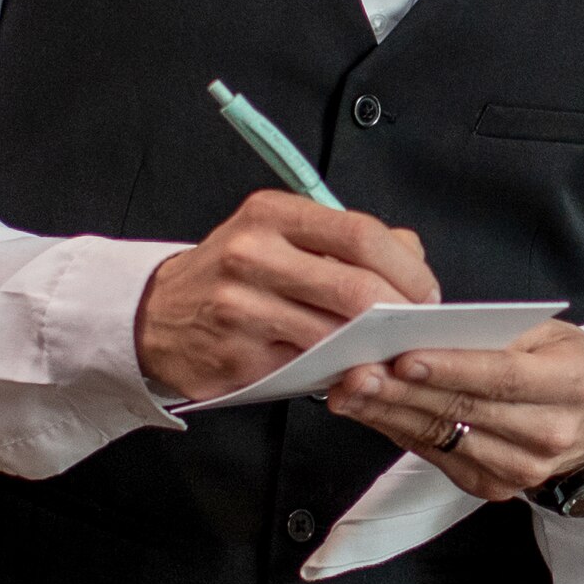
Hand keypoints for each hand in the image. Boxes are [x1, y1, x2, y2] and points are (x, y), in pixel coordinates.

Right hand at [135, 193, 437, 404]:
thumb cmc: (234, 275)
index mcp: (273, 213)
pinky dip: (337, 370)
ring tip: (383, 348)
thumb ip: (346, 241)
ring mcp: (241, 306)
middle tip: (414, 328)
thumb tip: (412, 255)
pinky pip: (308, 368)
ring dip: (371, 348)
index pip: (361, 234)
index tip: (426, 292)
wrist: (158, 315)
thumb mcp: (281, 236)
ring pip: (336, 334)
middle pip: (356, 287)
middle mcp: (253, 253)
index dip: (407, 269)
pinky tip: (343, 366)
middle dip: (399, 314)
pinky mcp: (237, 355)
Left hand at [330, 318, 583, 503]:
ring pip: (444, 439)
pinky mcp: (496, 488)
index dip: (451, 368)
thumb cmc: (567, 366)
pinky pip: (437, 458)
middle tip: (356, 372)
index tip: (403, 356)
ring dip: (390, 415)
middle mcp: (551, 432)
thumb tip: (426, 329)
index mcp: (572, 383)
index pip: (502, 376)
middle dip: (403, 392)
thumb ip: (498, 333)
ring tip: (349, 392)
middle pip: (465, 411)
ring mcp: (523, 469)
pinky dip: (399, 432)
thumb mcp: (551, 335)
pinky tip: (371, 412)